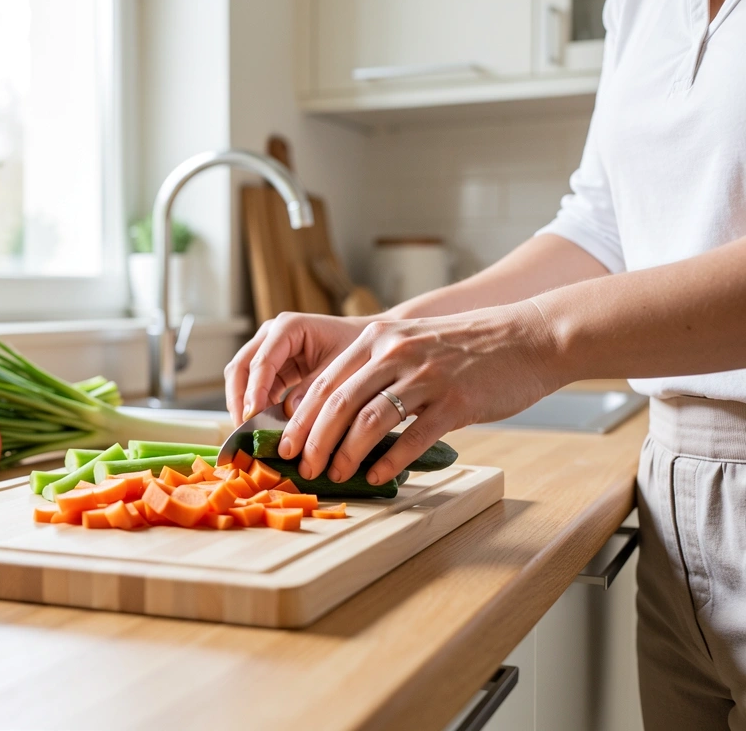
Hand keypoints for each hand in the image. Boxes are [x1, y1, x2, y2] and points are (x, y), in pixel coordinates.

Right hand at [224, 313, 372, 424]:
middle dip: (239, 399)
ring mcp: (269, 350)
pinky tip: (262, 426)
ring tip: (249, 432)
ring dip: (242, 404)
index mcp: (288, 327)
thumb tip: (288, 413)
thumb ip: (314, 389)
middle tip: (244, 428)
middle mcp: (272, 335)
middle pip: (240, 367)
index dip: (254, 391)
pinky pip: (256, 387)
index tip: (252, 416)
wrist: (370, 344)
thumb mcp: (340, 368)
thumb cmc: (358, 348)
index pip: (261, 361)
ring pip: (241, 378)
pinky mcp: (273, 367)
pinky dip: (256, 406)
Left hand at [277, 301, 560, 484]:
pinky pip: (412, 437)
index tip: (286, 446)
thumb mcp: (410, 342)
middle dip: (315, 442)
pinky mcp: (455, 402)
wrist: (528, 337)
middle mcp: (396, 353)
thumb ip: (374, 368)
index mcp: (377, 338)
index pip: (325, 383)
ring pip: (370, 422)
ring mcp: (426, 377)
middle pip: (339, 404)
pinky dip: (389, 461)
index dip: (300, 418)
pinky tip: (376, 476)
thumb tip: (334, 413)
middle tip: (304, 468)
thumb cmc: (465, 346)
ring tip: (336, 475)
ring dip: (346, 455)